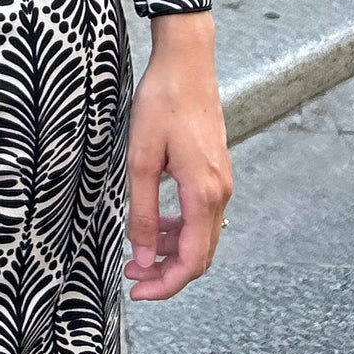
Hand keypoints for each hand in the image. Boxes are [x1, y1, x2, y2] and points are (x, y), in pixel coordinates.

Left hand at [126, 9, 231, 300]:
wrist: (186, 61)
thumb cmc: (162, 101)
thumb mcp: (141, 158)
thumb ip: (142, 211)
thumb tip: (142, 256)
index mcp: (203, 193)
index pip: (192, 260)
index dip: (166, 284)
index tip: (137, 291)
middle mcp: (220, 192)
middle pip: (200, 255)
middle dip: (166, 273)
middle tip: (132, 276)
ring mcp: (221, 181)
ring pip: (201, 236)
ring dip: (171, 250)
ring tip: (137, 252)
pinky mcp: (215, 171)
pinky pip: (201, 215)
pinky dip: (179, 228)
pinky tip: (154, 223)